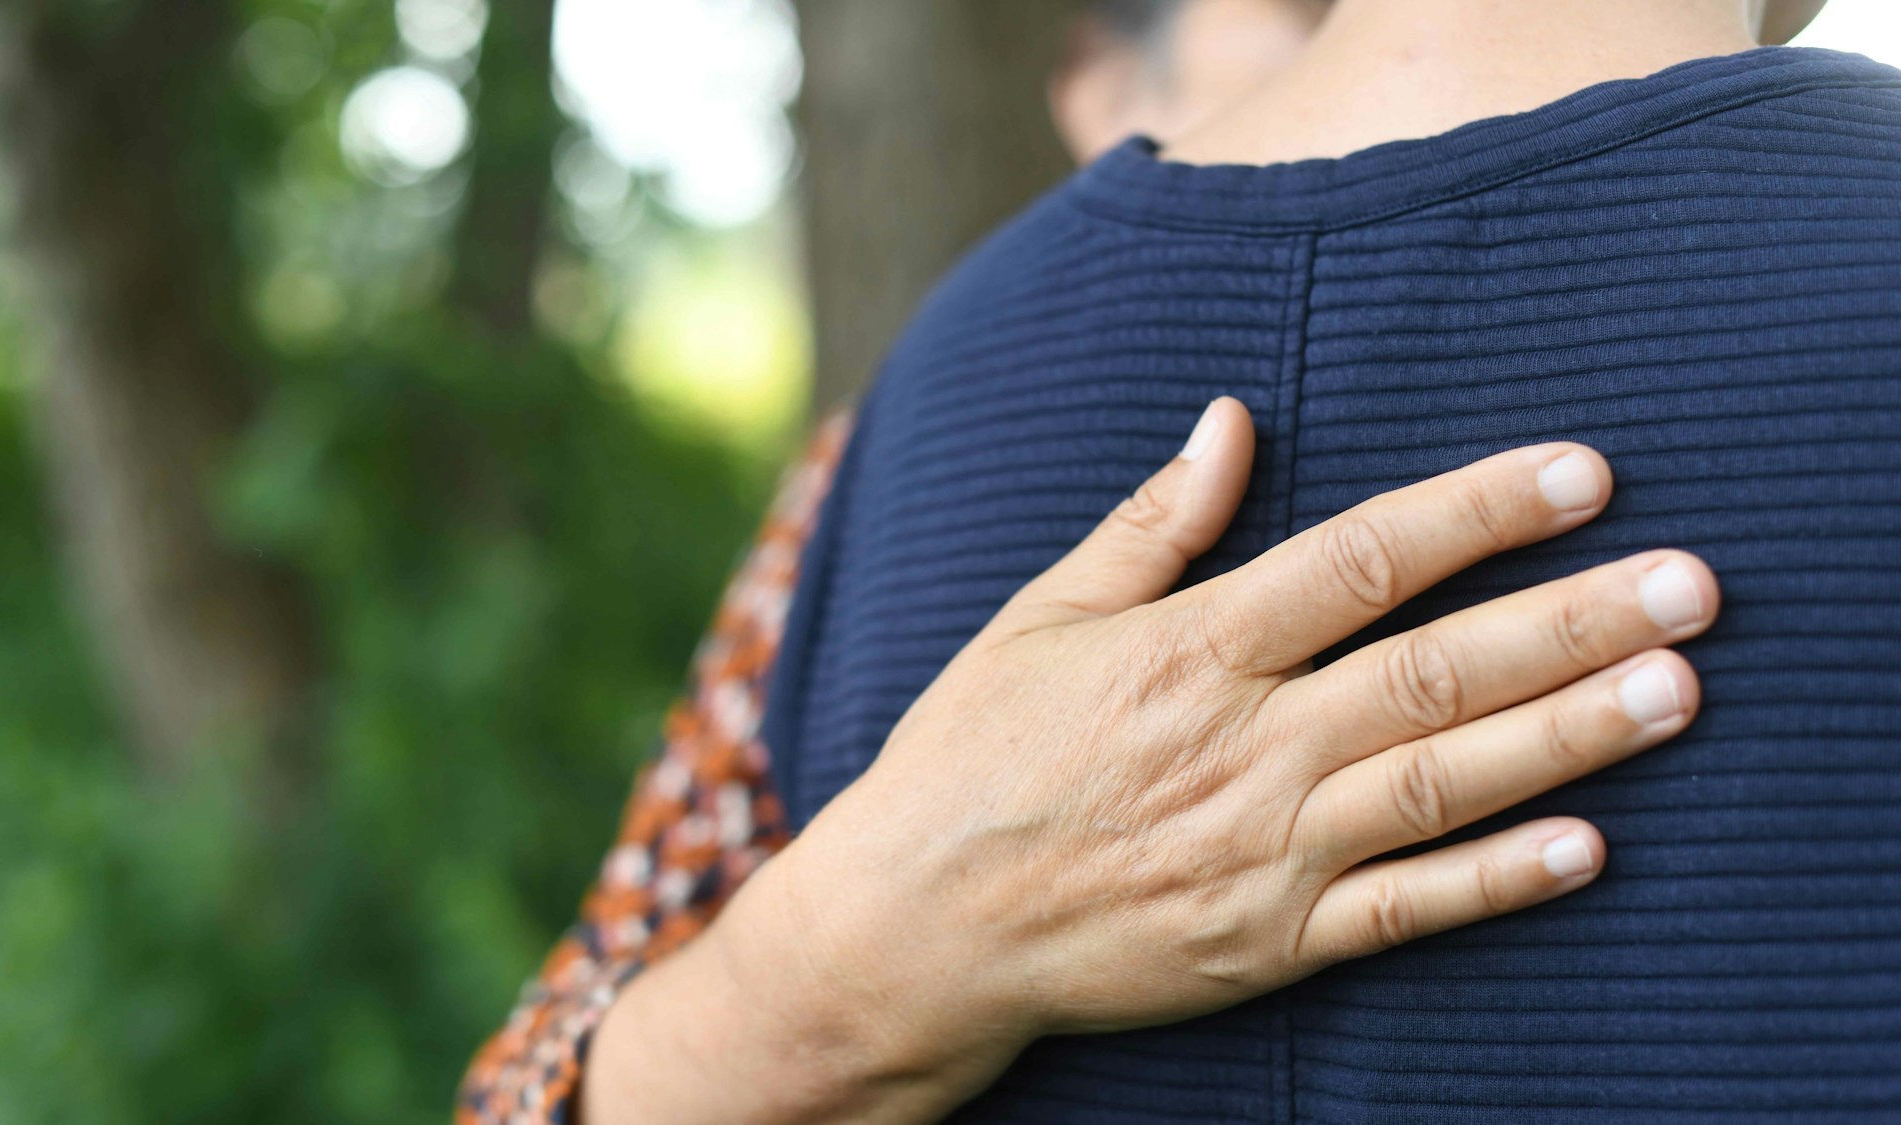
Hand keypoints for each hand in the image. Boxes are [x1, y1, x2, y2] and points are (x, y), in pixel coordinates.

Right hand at [584, 398, 1718, 1123]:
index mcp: (1185, 650)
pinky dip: (1496, 881)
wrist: (917, 924)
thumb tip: (1231, 419)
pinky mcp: (1267, 941)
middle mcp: (1238, 744)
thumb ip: (1149, 524)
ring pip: (1439, 784)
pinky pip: (1403, 911)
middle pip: (1431, 671)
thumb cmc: (971, 755)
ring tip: (1675, 689)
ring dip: (1565, 735)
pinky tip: (1587, 845)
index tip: (1581, 475)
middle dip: (1568, 622)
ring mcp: (1261, 850)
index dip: (1476, 512)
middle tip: (1690, 585)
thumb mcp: (1038, 617)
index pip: (1358, 561)